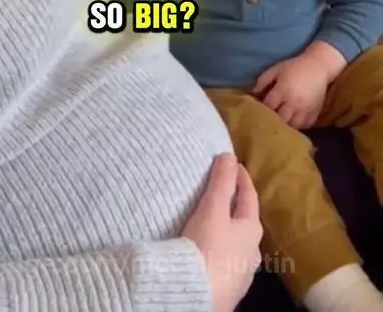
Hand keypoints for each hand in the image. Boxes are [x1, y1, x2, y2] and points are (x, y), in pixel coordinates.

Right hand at [182, 153, 262, 311]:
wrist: (197, 295)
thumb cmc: (207, 247)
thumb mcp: (212, 209)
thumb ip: (221, 182)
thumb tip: (230, 155)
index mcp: (251, 229)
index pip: (249, 196)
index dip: (240, 177)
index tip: (233, 163)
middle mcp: (252, 252)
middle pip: (245, 222)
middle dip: (235, 206)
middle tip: (223, 192)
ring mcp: (242, 273)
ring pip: (237, 245)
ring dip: (229, 231)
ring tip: (214, 223)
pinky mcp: (229, 289)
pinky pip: (227, 263)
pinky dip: (221, 251)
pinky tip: (210, 253)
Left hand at [252, 53, 328, 129]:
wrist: (318, 67)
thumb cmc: (294, 67)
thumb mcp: (276, 69)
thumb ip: (263, 81)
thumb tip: (253, 94)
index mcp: (283, 90)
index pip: (268, 107)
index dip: (262, 110)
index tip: (258, 110)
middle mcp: (294, 102)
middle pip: (280, 120)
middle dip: (273, 120)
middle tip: (269, 119)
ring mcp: (306, 110)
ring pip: (293, 126)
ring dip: (286, 125)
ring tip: (281, 122)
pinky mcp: (315, 113)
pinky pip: (305, 126)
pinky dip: (299, 125)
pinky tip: (293, 120)